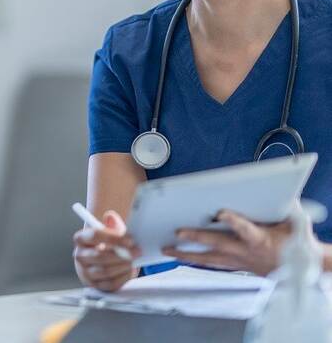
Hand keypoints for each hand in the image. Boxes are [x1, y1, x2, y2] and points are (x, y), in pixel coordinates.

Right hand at [73, 210, 140, 291]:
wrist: (100, 260)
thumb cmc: (106, 243)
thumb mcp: (109, 231)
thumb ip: (111, 223)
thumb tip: (110, 217)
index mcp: (81, 239)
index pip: (94, 236)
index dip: (113, 237)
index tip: (130, 239)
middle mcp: (80, 256)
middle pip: (99, 256)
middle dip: (122, 254)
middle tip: (136, 251)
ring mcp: (86, 272)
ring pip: (106, 271)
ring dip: (124, 265)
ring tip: (134, 260)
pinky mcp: (96, 285)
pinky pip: (110, 283)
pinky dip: (123, 277)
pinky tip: (130, 270)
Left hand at [162, 210, 291, 275]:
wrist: (296, 270)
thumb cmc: (293, 243)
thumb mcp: (294, 224)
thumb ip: (287, 209)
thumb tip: (285, 193)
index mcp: (259, 239)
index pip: (245, 229)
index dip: (233, 221)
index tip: (220, 212)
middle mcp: (244, 251)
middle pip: (217, 244)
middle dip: (197, 237)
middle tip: (178, 231)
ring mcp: (236, 261)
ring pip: (208, 258)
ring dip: (186, 254)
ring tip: (167, 250)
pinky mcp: (232, 265)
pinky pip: (209, 263)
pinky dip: (194, 260)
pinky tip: (178, 256)